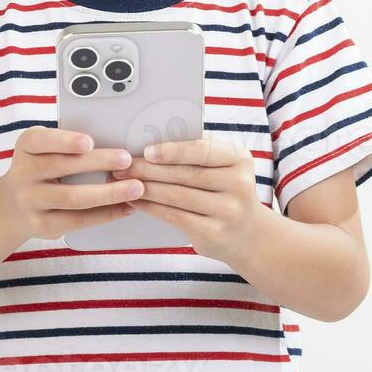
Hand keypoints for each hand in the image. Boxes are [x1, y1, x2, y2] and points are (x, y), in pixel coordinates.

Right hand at [0, 125, 145, 240]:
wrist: (14, 205)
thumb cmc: (42, 167)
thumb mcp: (45, 149)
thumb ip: (69, 143)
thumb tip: (114, 138)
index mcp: (26, 147)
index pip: (41, 140)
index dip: (65, 141)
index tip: (89, 142)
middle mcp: (23, 174)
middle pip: (62, 168)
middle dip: (98, 163)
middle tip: (127, 160)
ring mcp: (30, 202)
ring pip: (73, 198)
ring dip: (109, 193)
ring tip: (136, 188)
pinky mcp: (43, 225)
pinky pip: (78, 220)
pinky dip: (106, 214)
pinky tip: (126, 207)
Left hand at [113, 137, 262, 262]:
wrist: (247, 233)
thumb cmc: (225, 190)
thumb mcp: (224, 166)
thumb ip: (199, 151)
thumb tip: (156, 137)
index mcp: (239, 159)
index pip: (203, 150)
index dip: (173, 151)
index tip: (147, 151)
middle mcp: (239, 185)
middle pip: (186, 174)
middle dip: (149, 169)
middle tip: (123, 167)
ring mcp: (228, 211)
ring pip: (177, 196)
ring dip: (146, 188)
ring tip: (125, 183)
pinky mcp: (214, 233)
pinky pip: (175, 216)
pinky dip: (152, 207)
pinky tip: (137, 201)